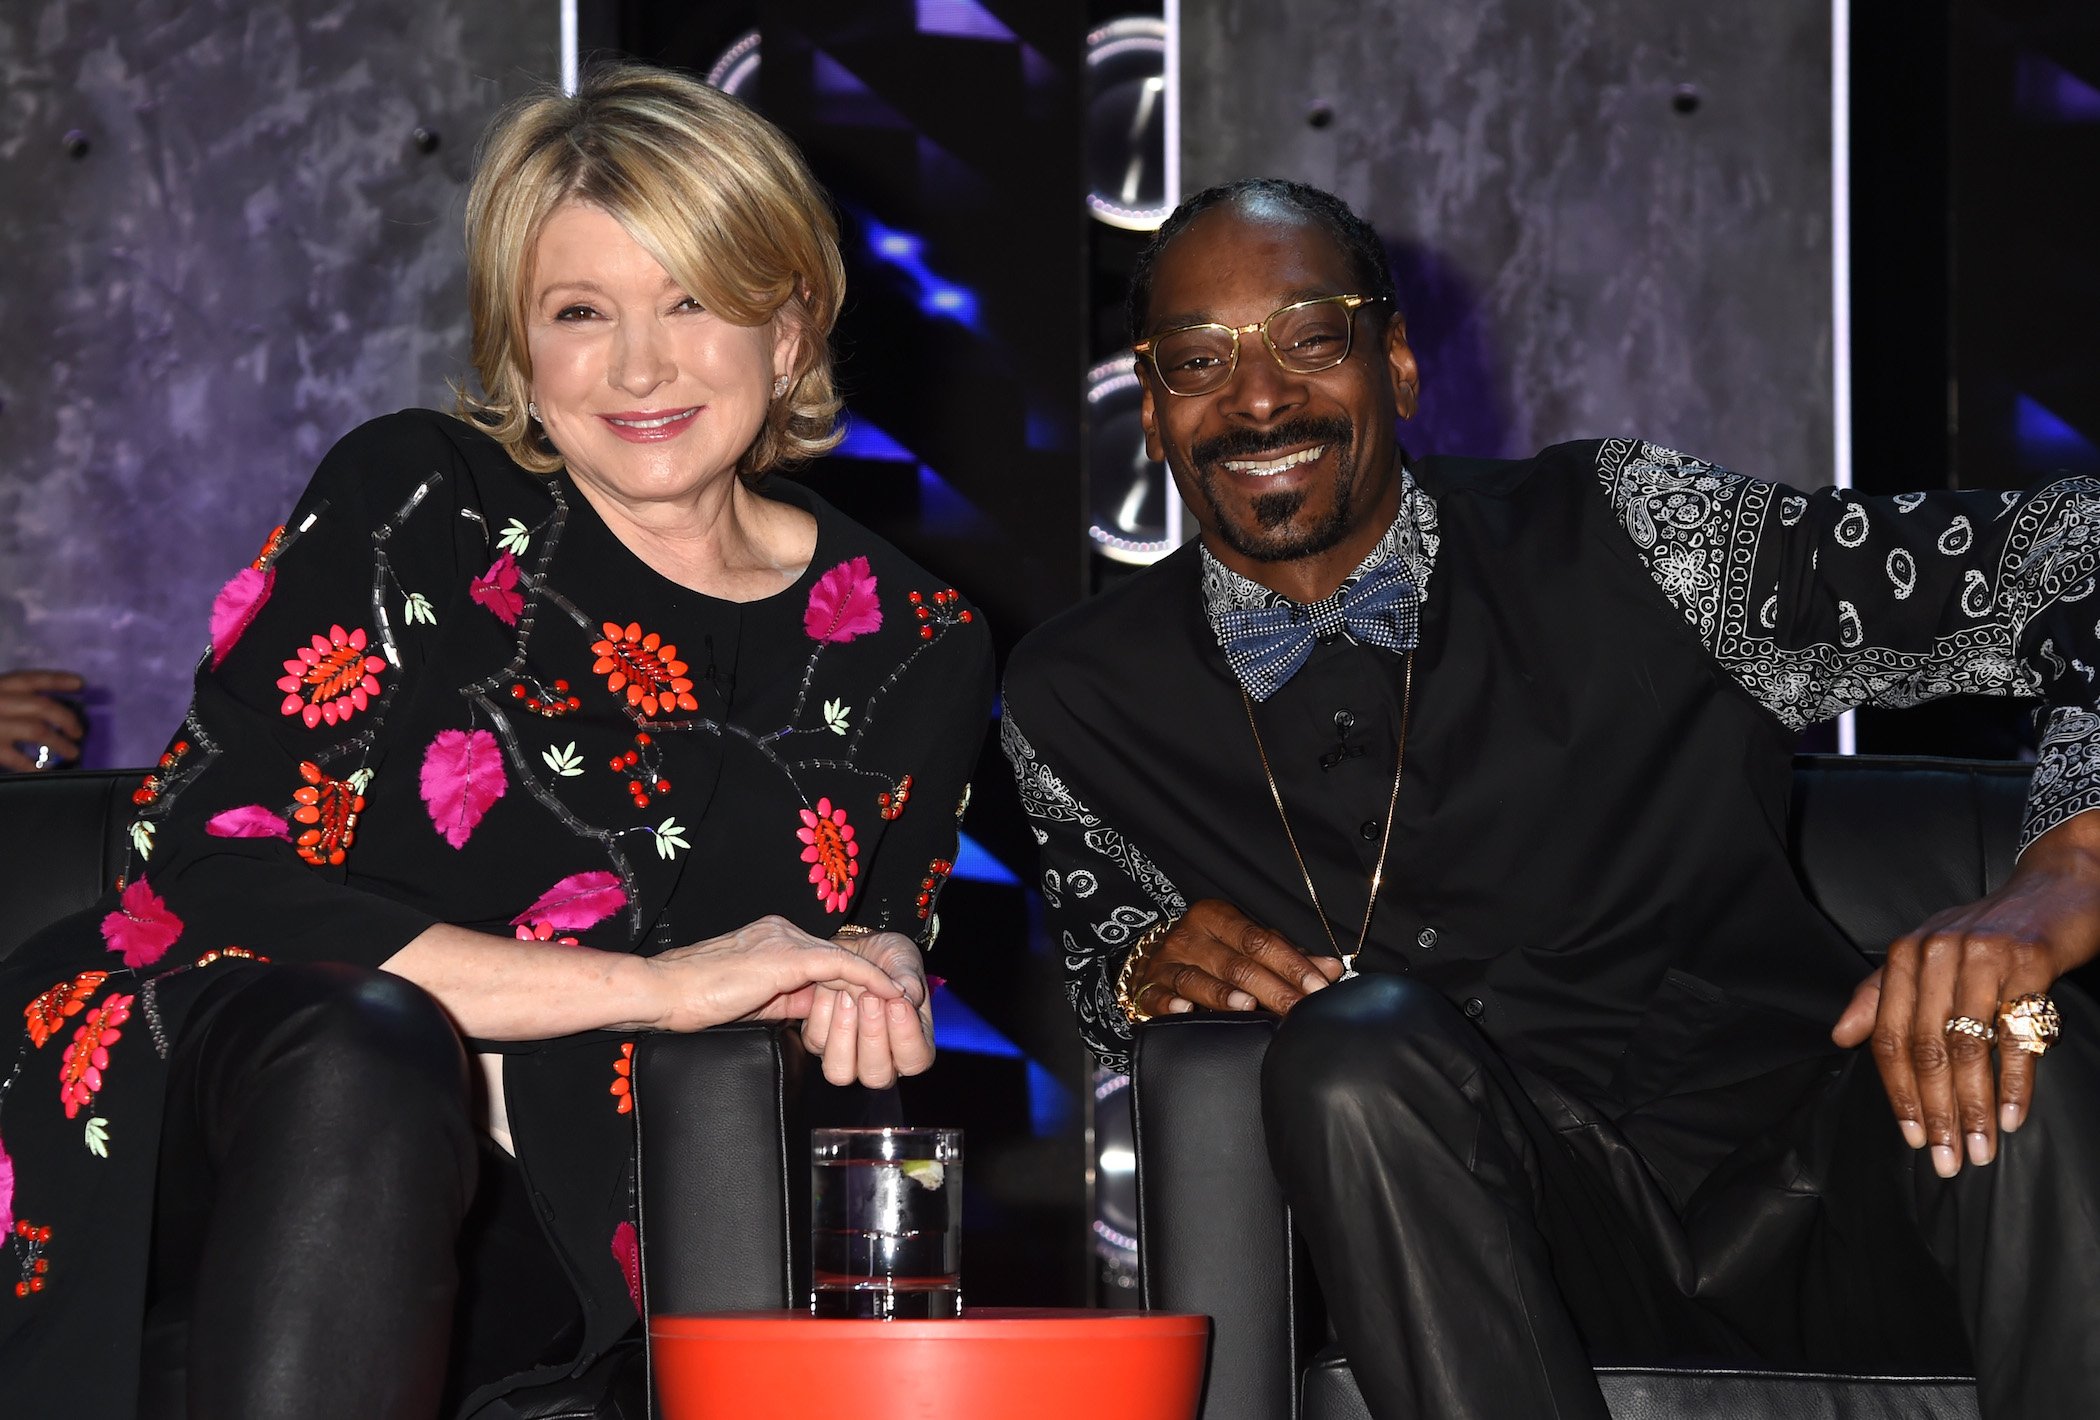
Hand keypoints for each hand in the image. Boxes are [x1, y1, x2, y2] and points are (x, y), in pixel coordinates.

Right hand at [0, 670, 84, 771]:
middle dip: (66, 718)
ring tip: (72, 752)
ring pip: (38, 731)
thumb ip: (10, 699)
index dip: (58, 680)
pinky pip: (17, 759)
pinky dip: (34, 766)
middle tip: (79, 732)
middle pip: (42, 705)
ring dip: (60, 743)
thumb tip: (45, 708)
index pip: (31, 679)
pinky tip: (44, 771)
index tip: (81, 683)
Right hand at [638, 915, 908, 1034]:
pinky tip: (890, 994)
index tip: (874, 1003)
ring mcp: (784, 939)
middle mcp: (781, 930)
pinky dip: (869, 980)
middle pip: (837, 956)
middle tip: (901, 1001)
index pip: (821, 958)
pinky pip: (840, 966)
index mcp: (771, 938)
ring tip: (904, 1001)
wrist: (663, 991)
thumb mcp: (751, 999)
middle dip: (870, 981)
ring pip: (843, 959)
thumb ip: (784, 998)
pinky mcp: (786, 956)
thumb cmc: (694, 1000)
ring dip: (875, 982)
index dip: (851, 982)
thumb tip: (813, 1011)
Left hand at [797, 931, 934, 1087]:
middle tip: (870, 998)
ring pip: (840, 1070)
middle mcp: (881, 1058)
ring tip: (848, 994)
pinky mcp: (819, 1043)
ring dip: (843, 1030)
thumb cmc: (887, 960)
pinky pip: (816, 1042)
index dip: (906, 1036)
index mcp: (911, 1045)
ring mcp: (848, 1055)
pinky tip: (831, 990)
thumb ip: (909, 981)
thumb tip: (909, 999)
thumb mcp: (905, 962)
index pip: (915, 1061)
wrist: (858, 947)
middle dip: (872, 1036)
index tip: (898, 1002)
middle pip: (876, 1076)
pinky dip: (822, 1014)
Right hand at [1130, 898, 1343, 1017]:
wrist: (1155, 958)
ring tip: (1248, 1007)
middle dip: (1271, 989)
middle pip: (1235, 964)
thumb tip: (1332, 969)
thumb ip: (1287, 957)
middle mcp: (1189, 936)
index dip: (1291, 964)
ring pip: (1196, 980)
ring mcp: (1165, 963)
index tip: (1318, 987)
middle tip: (1297, 1010)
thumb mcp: (1247, 947)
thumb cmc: (1212, 953)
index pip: (1259, 940)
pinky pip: (1158, 997)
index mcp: (1216, 918)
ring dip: (1222, 995)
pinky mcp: (1147, 988)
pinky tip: (1186, 1011)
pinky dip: (1170, 1005)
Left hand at [1832, 811, 2099, 1176]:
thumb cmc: (1986, 932)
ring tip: (1981, 1149)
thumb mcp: (1925, 955)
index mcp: (1904, 956)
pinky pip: (2017, 1034)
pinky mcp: (2028, 963)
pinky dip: (2016, 1082)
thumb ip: (1880, 994)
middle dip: (1936, 1112)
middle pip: (1927, 1049)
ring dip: (1975, 1108)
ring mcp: (1982, 957)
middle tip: (1948, 1160)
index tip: (1912, 1137)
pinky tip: (2015, 1117)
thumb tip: (1840, 1037)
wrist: (2053, 888)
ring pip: (1969, 1047)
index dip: (1899, 1092)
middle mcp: (1935, 954)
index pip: (1889, 1037)